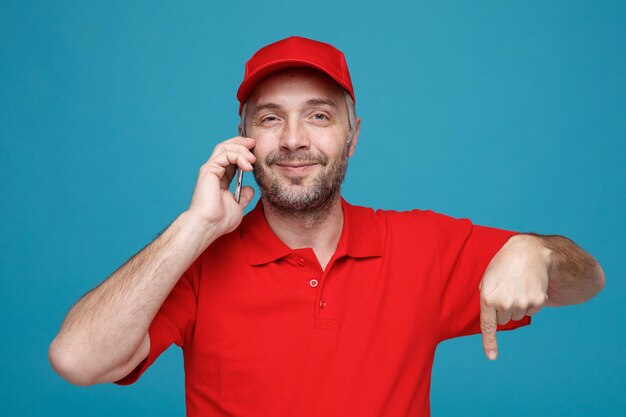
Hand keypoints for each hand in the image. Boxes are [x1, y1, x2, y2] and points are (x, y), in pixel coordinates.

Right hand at [187, 136, 255, 235]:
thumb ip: (244, 196)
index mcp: (220, 179)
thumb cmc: (219, 220)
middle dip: (241, 143)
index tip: (256, 152)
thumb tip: (250, 189)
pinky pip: (225, 154)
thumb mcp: (238, 206)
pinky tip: (248, 166)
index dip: (243, 152)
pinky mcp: (209, 169)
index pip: (231, 158)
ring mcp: (210, 169)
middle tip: (254, 143)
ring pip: (225, 147)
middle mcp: (214, 171)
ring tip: (253, 159)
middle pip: (226, 147)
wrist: (209, 225)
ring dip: (241, 149)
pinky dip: (238, 156)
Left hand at [479, 234, 551, 359]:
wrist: (530, 252)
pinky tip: (529, 286)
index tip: (492, 357)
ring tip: (518, 285)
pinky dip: (530, 302)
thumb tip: (491, 314)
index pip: (488, 325)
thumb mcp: (488, 277)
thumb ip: (486, 295)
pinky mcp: (537, 302)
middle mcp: (504, 304)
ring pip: (518, 315)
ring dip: (518, 304)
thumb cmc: (505, 263)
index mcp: (487, 297)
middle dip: (504, 308)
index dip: (490, 343)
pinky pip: (531, 310)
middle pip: (504, 319)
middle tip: (508, 288)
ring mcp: (521, 304)